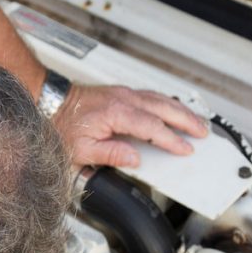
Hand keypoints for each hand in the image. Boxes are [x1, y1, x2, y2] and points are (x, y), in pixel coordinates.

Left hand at [51, 84, 208, 167]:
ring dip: (180, 110)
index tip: (185, 149)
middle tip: (203, 132)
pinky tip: (173, 108)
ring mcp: (123, 93)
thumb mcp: (82, 149)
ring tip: (196, 120)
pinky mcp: (120, 92)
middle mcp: (123, 99)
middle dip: (186, 120)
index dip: (171, 140)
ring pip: (160, 99)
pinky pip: (150, 95)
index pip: (153, 127)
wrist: (48, 100)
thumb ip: (111, 154)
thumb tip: (134, 160)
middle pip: (164, 108)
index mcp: (117, 113)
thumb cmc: (61, 123)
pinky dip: (167, 102)